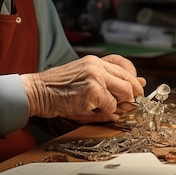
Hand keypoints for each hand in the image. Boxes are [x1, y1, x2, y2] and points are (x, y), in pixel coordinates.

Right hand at [21, 54, 145, 122]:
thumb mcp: (83, 80)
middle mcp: (97, 65)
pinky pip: (111, 106)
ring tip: (100, 107)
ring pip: (124, 93)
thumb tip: (138, 84)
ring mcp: (96, 77)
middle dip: (132, 96)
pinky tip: (89, 110)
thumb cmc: (57, 89)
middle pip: (128, 80)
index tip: (135, 91)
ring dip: (116, 105)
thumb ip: (107, 81)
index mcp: (94, 61)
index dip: (133, 80)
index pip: (124, 66)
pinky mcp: (93, 91)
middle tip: (128, 106)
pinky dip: (104, 113)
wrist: (37, 92)